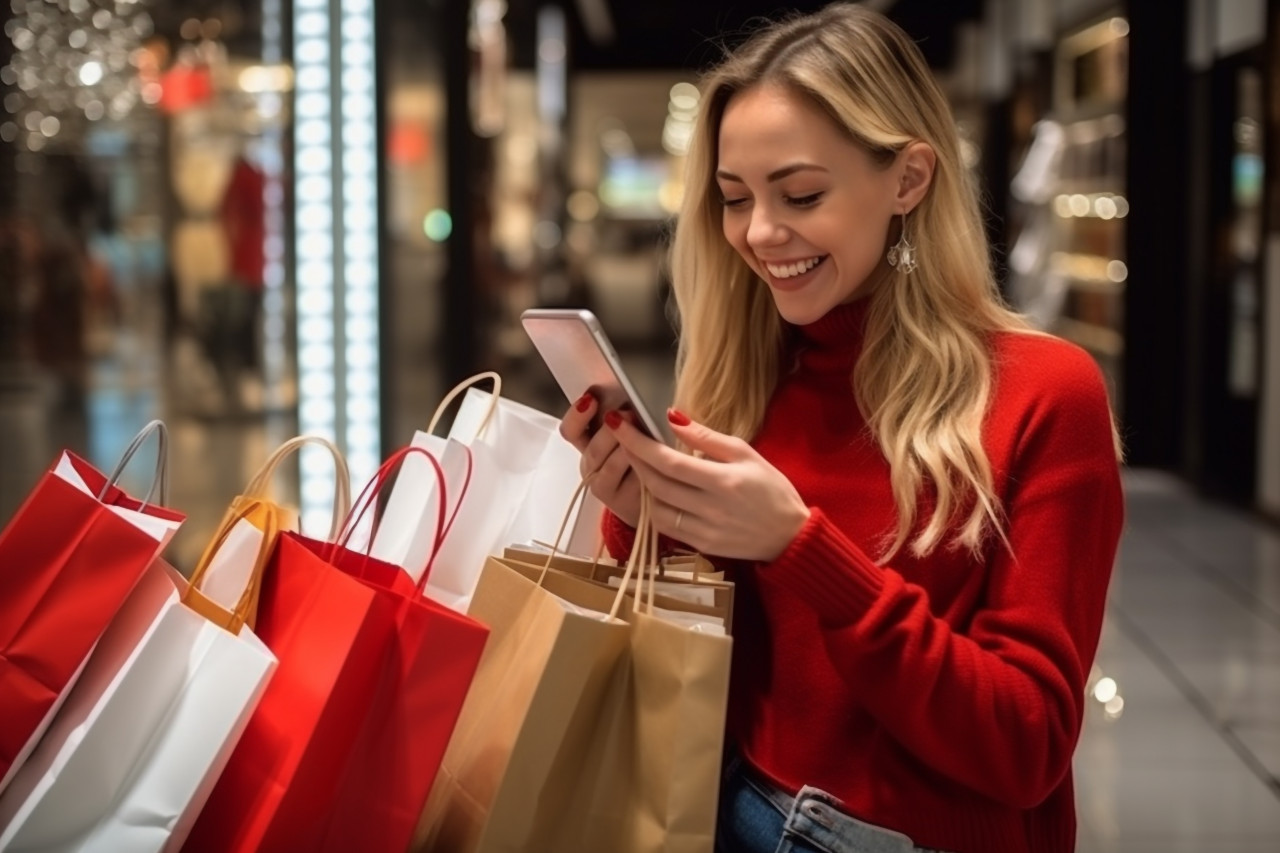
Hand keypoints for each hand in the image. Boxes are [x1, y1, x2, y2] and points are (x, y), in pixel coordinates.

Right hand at [558, 393, 641, 527]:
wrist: (658, 497)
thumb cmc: (645, 458)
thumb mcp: (633, 433)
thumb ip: (624, 418)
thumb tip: (628, 394)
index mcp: (589, 446)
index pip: (571, 431)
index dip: (576, 416)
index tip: (590, 399)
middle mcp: (591, 467)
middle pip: (592, 449)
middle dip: (610, 430)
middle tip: (628, 414)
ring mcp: (603, 487)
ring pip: (608, 465)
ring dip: (624, 447)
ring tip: (641, 432)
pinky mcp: (619, 502)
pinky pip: (628, 482)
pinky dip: (637, 467)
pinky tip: (650, 457)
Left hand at [606, 409, 810, 560]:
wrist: (789, 536)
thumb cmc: (772, 489)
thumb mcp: (745, 453)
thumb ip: (706, 437)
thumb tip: (671, 417)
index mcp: (723, 481)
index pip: (668, 461)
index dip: (638, 443)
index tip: (618, 423)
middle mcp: (710, 509)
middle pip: (657, 483)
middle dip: (633, 457)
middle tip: (622, 436)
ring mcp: (703, 531)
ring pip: (656, 506)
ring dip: (642, 482)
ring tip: (639, 461)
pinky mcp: (700, 546)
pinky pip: (665, 526)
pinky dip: (654, 506)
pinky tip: (655, 490)